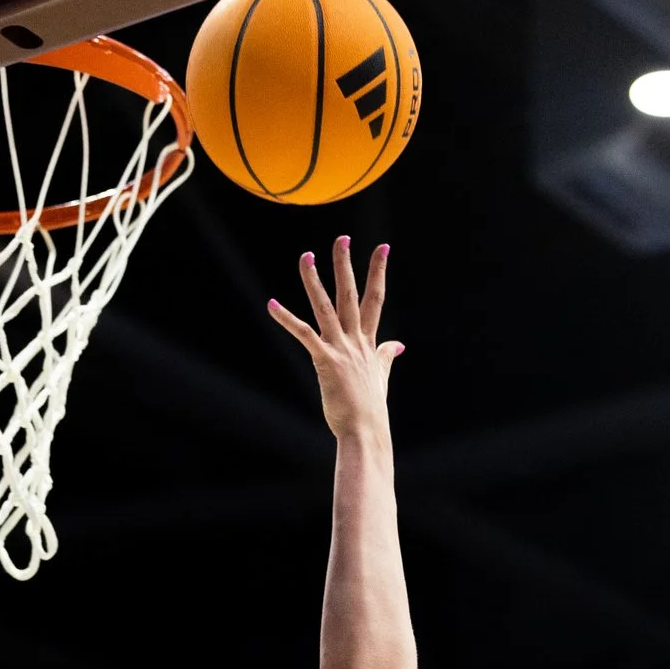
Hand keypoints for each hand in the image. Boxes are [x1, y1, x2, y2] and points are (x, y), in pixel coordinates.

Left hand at [269, 237, 401, 440]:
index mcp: (368, 342)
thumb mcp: (381, 377)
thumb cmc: (370, 409)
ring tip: (306, 256)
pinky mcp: (325, 361)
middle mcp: (356, 341)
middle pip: (351, 294)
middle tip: (341, 238)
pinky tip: (271, 303)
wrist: (365, 430)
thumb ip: (386, 356)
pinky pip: (303, 334)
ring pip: (327, 306)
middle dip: (346, 264)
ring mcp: (341, 349)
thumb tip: (398, 345)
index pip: (375, 299)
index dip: (378, 271)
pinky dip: (286, 318)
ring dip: (315, 280)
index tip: (382, 247)